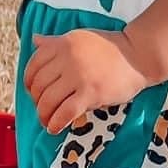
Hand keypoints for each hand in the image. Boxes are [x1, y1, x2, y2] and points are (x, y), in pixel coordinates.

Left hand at [24, 28, 152, 133]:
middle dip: (37, 102)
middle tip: (43, 109)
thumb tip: (34, 40)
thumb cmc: (110, 47)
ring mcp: (79, 76)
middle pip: (39, 86)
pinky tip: (54, 128)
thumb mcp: (79, 38)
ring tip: (47, 121)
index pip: (33, 66)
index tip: (33, 93)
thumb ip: (55, 42)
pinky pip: (65, 112)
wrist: (138, 55)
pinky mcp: (91, 93)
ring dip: (44, 115)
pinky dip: (56, 123)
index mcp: (62, 44)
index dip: (29, 83)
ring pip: (48, 100)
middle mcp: (67, 58)